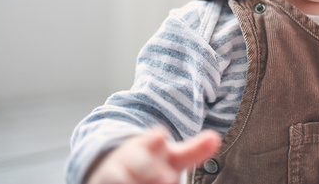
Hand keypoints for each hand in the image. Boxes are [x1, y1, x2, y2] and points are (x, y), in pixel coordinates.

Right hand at [86, 128, 221, 183]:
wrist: (113, 167)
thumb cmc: (150, 162)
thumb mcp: (172, 157)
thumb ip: (194, 150)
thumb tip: (216, 139)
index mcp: (148, 144)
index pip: (152, 139)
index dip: (155, 139)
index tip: (160, 138)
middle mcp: (129, 157)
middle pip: (138, 162)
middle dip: (149, 170)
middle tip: (165, 178)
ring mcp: (113, 173)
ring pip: (119, 177)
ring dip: (132, 181)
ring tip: (159, 180)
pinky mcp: (102, 182)